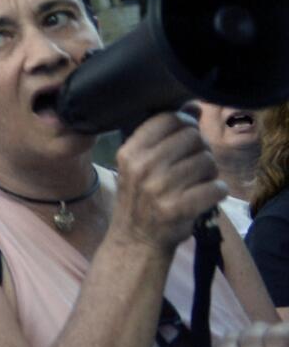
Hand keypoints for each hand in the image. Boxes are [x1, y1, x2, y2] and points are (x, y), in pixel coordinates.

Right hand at [111, 113, 227, 252]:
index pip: (169, 119)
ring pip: (207, 161)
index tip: (184, 142)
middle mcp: (142, 167)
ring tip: (198, 183)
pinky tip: (205, 197)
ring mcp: (158, 188)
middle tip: (193, 166)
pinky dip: (216, 192)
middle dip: (200, 149)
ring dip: (210, 173)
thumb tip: (194, 105)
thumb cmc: (141, 197)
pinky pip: (216, 188)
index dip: (185, 126)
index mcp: (130, 152)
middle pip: (192, 137)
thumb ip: (165, 134)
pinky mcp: (177, 209)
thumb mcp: (140, 164)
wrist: (135, 240)